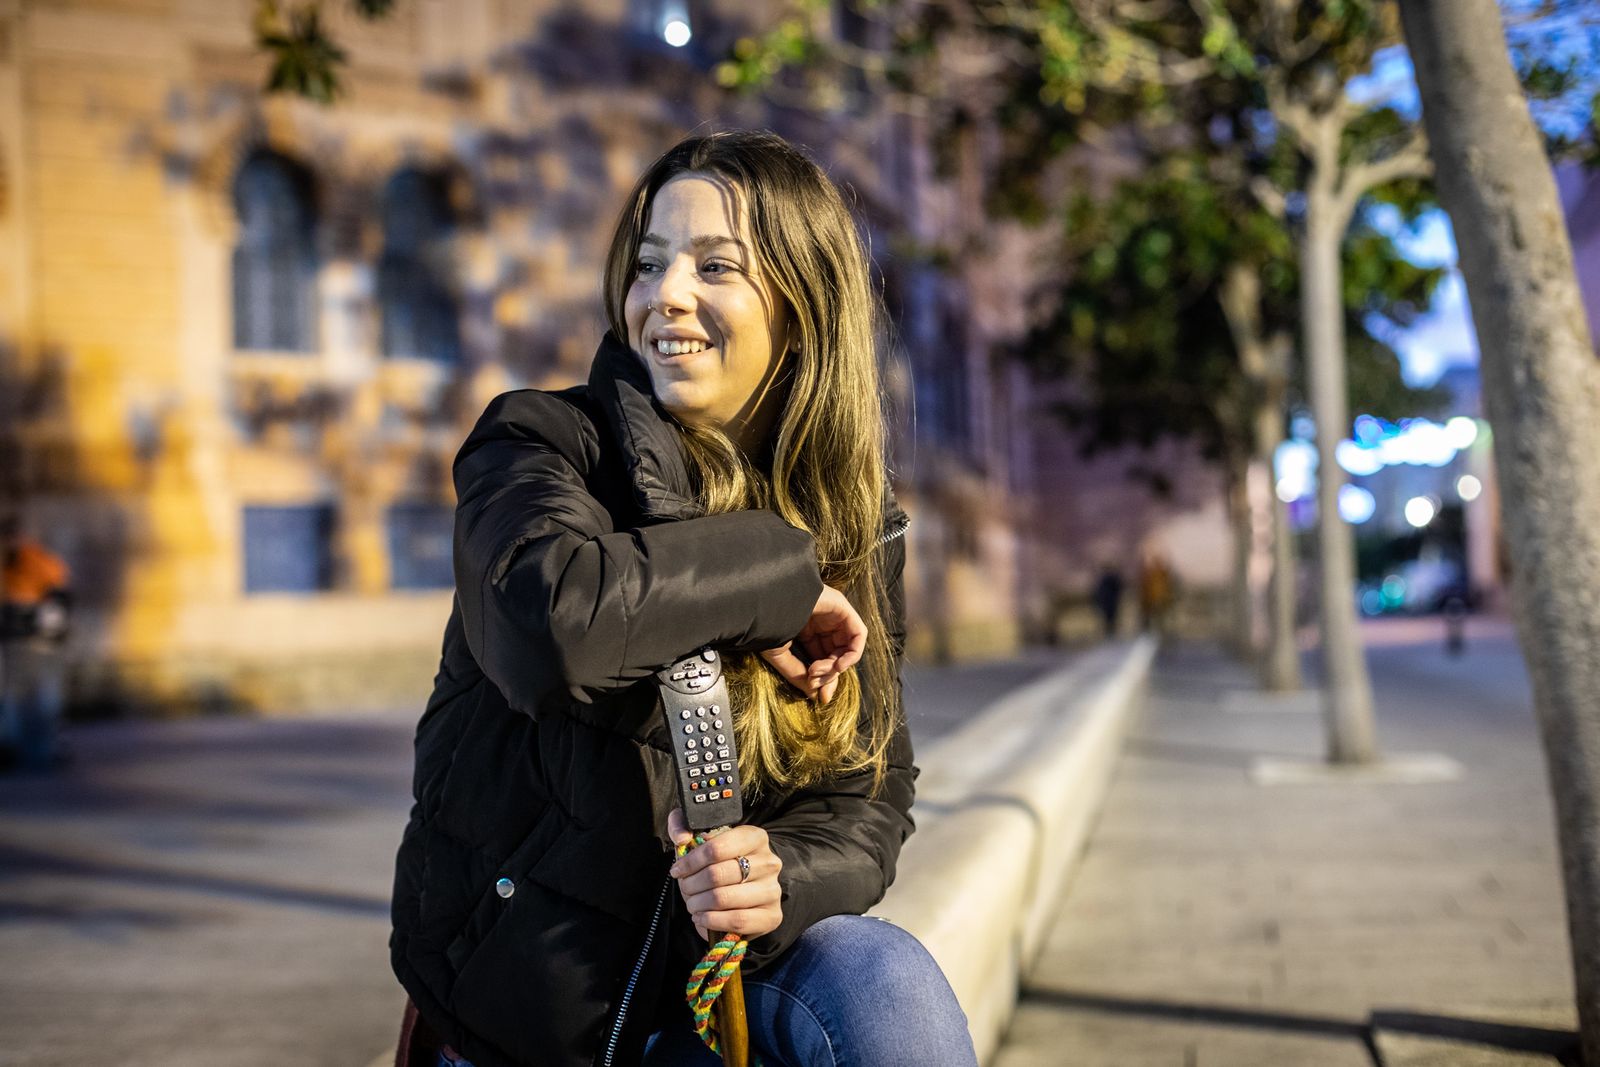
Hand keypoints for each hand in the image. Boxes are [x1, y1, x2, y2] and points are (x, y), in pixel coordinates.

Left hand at [667, 808, 783, 941]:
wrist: (742, 894)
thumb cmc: (717, 865)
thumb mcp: (700, 839)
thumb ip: (682, 826)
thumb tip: (682, 838)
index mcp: (755, 837)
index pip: (716, 848)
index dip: (691, 862)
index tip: (677, 870)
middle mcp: (769, 862)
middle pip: (717, 874)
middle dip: (692, 885)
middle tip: (685, 889)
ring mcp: (773, 890)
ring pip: (724, 898)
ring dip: (698, 904)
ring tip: (692, 904)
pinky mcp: (772, 915)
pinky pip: (737, 920)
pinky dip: (712, 921)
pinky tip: (702, 917)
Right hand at [760, 584, 866, 703]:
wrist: (765, 603)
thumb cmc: (767, 625)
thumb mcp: (782, 656)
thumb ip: (800, 676)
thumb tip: (818, 697)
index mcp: (805, 629)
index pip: (823, 658)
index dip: (823, 678)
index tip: (817, 695)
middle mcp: (821, 621)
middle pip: (836, 655)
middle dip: (828, 674)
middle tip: (812, 679)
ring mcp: (833, 614)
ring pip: (847, 648)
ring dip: (836, 667)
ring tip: (816, 671)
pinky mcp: (843, 608)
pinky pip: (858, 635)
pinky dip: (852, 654)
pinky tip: (838, 665)